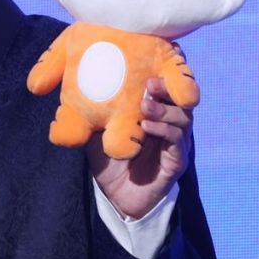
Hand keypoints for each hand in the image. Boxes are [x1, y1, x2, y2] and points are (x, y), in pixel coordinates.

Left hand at [88, 76, 193, 219]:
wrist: (116, 196)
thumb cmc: (109, 159)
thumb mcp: (98, 130)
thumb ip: (94, 112)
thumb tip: (76, 87)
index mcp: (155, 112)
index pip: (167, 88)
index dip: (165, 74)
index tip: (152, 62)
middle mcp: (170, 124)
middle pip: (180, 99)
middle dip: (167, 88)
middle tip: (151, 82)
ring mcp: (176, 142)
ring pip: (182, 119)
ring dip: (164, 110)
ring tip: (145, 105)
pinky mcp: (177, 161)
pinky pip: (177, 142)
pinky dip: (164, 131)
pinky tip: (147, 126)